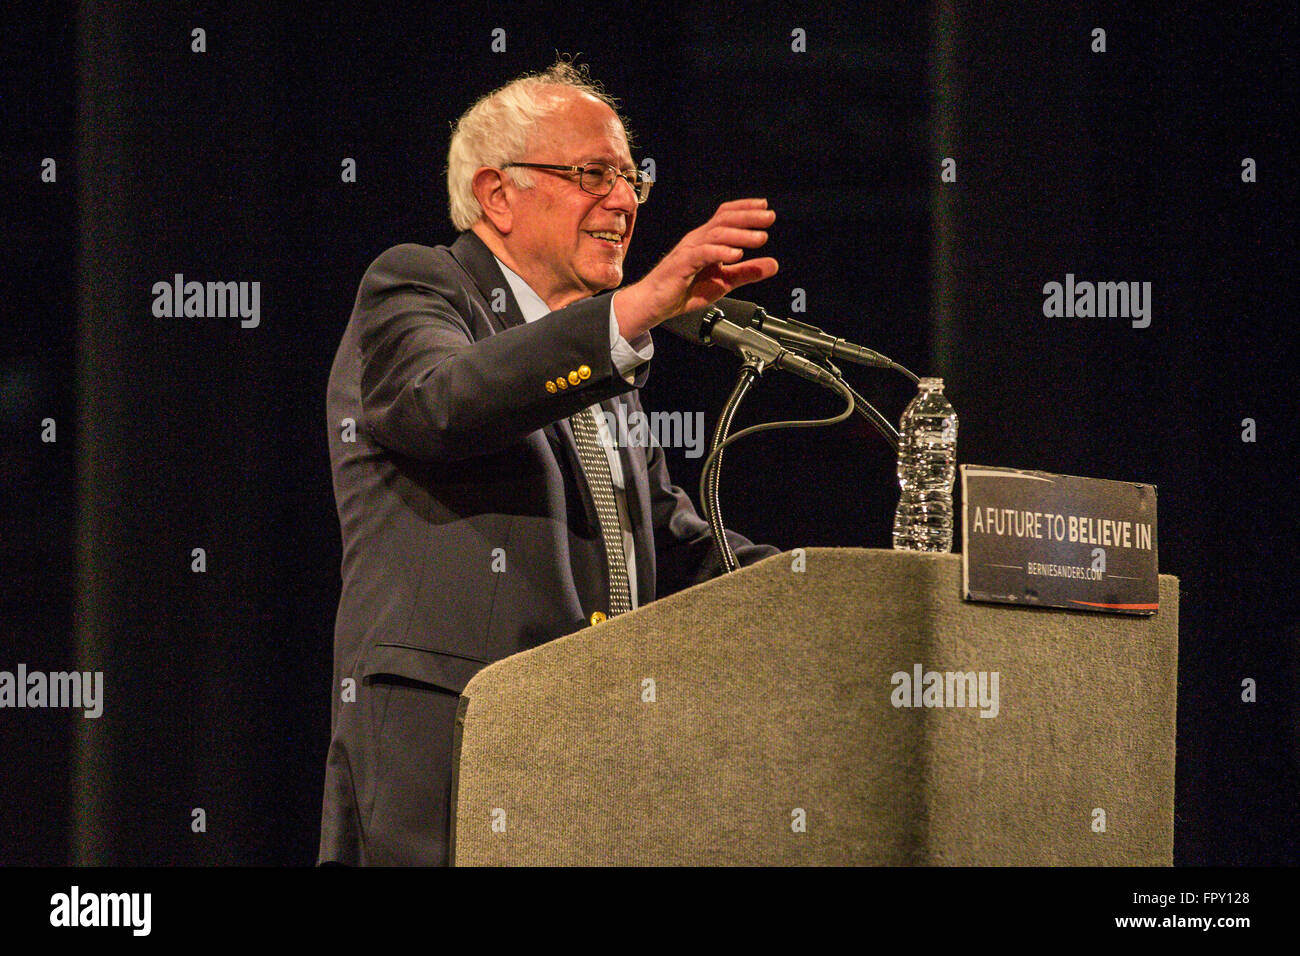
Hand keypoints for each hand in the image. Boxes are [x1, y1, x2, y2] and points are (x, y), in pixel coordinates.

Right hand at [613, 199, 777, 339]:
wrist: (654, 303)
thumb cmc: (682, 290)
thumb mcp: (724, 281)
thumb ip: (747, 272)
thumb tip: (773, 264)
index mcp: (706, 240)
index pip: (726, 215)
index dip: (745, 208)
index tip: (765, 207)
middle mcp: (697, 239)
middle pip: (724, 219)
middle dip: (748, 216)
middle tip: (769, 216)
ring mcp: (689, 250)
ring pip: (717, 234)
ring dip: (740, 235)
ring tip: (760, 238)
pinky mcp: (682, 264)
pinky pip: (703, 253)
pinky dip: (721, 252)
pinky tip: (736, 254)